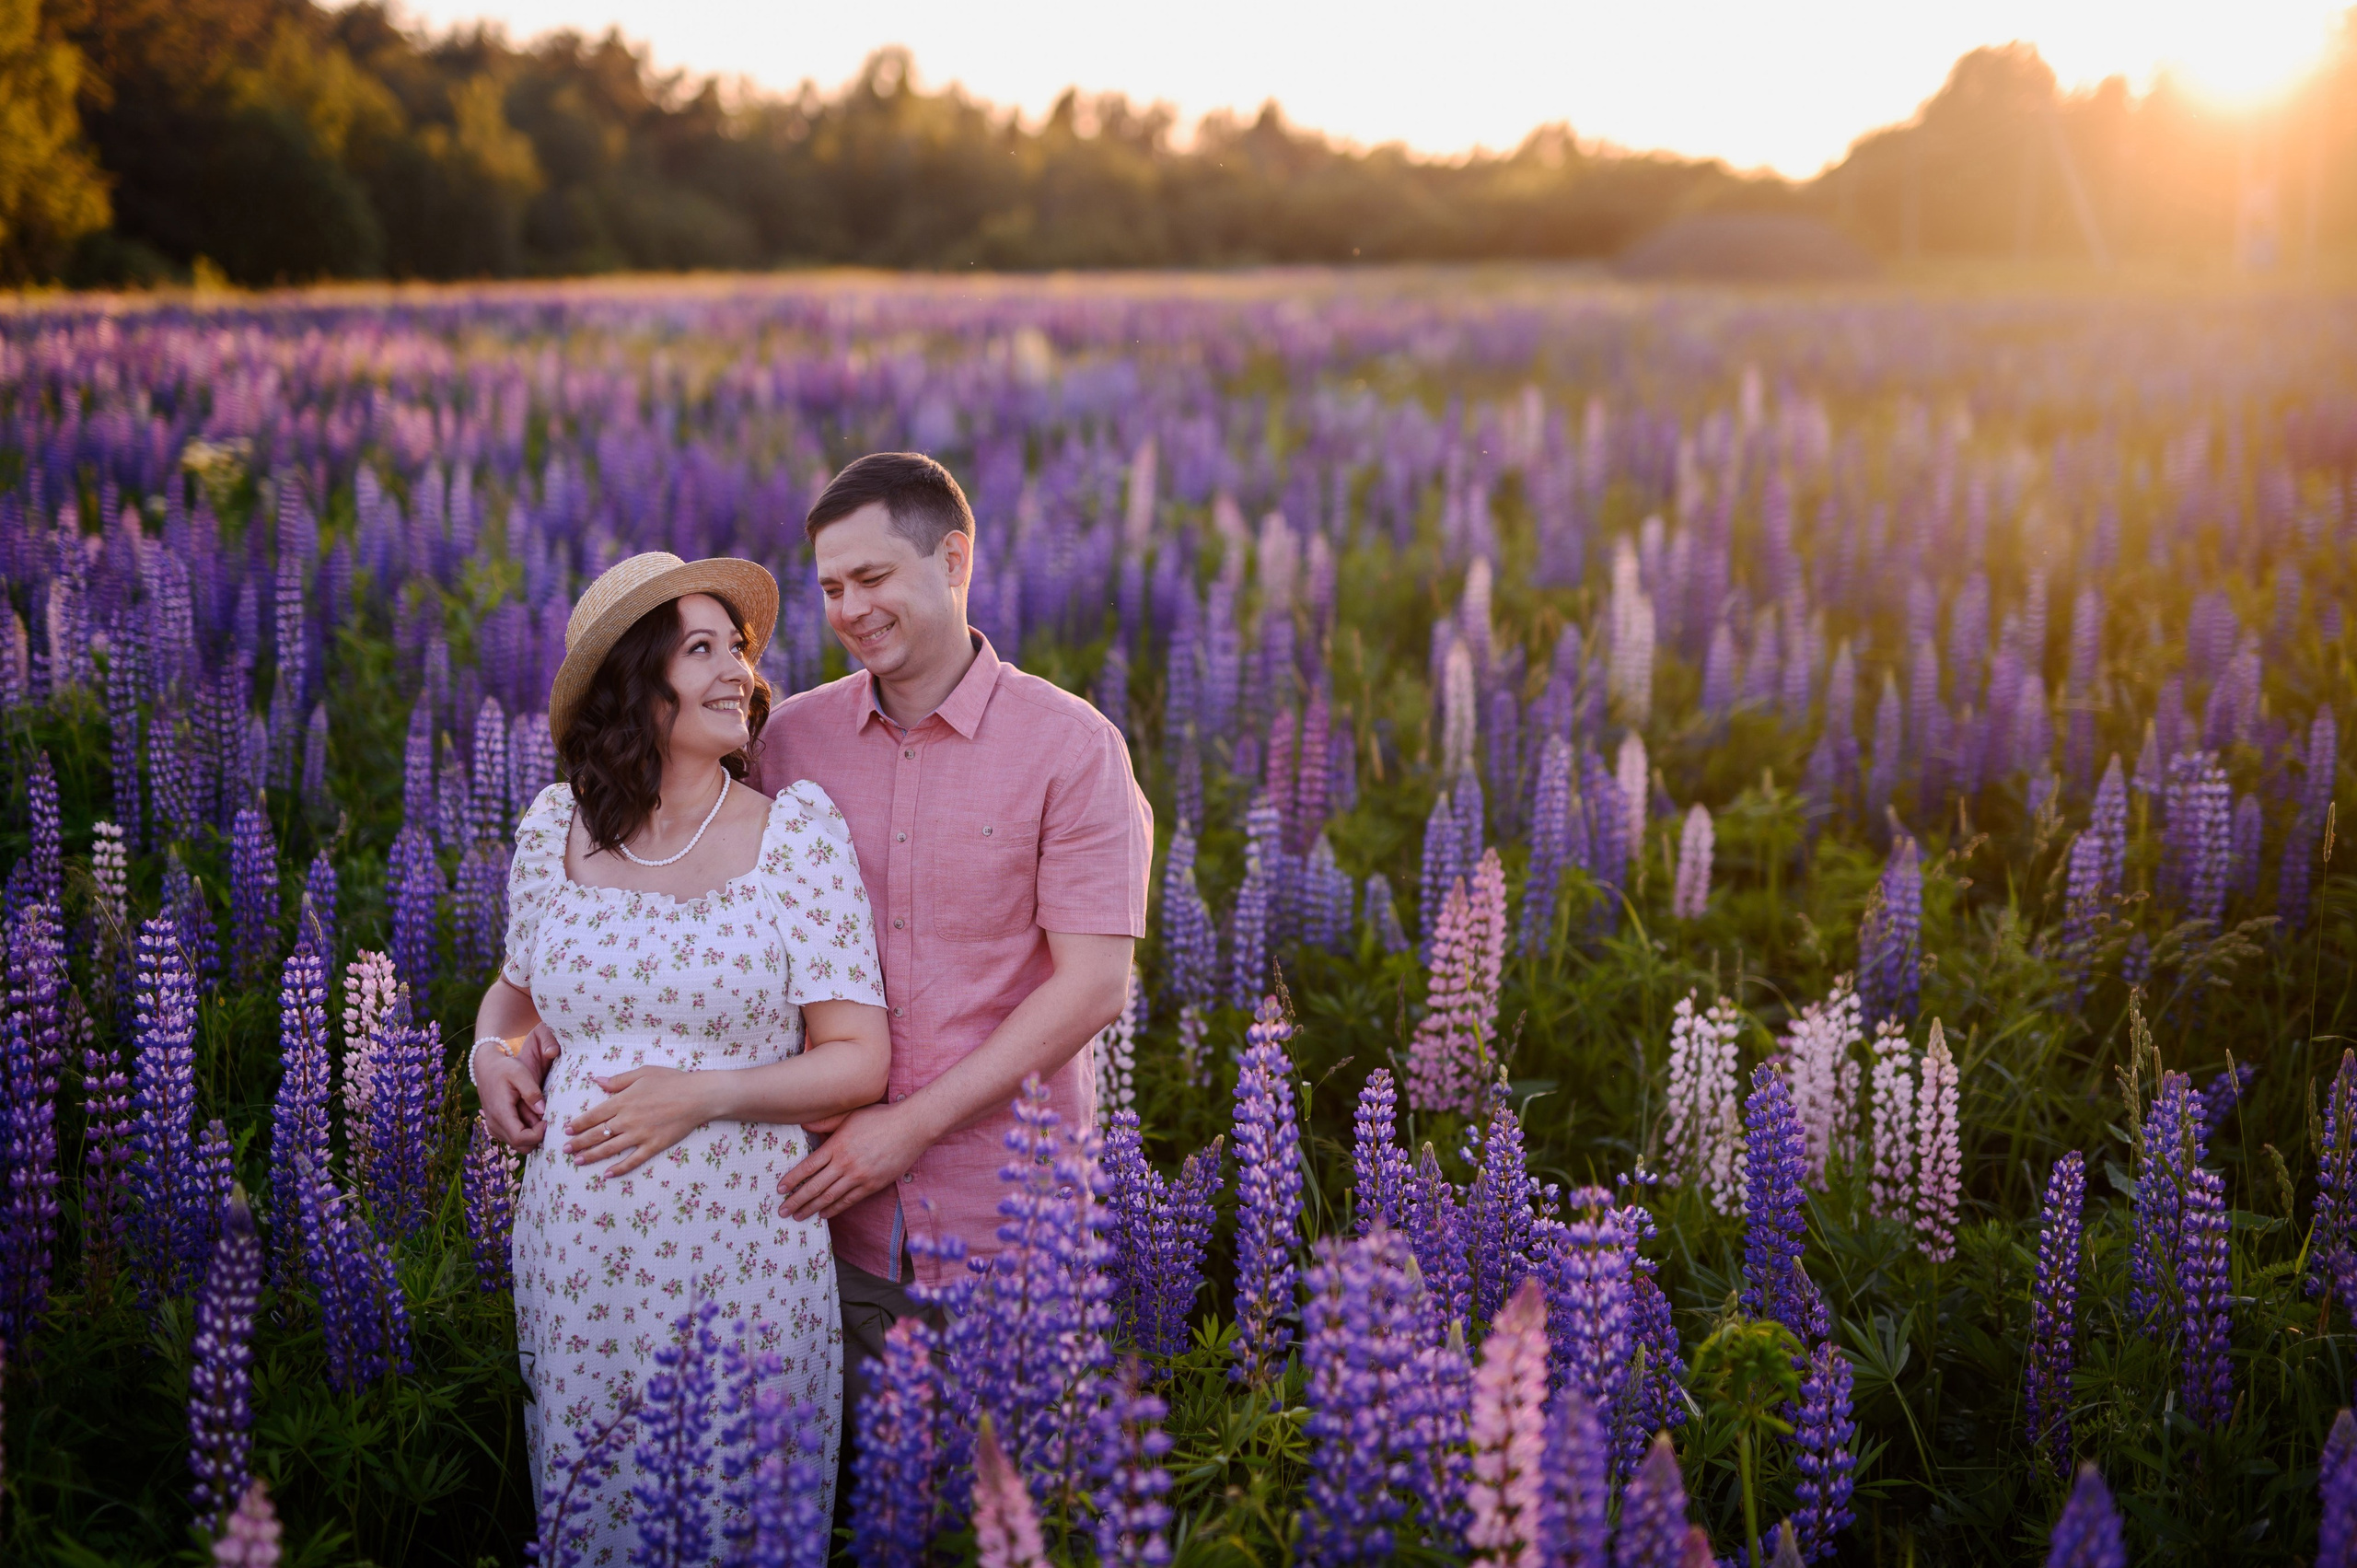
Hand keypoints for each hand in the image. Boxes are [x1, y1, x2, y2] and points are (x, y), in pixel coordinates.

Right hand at [477, 1035, 555, 1151]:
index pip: (520, 1139)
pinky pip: (513, 1138)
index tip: (547, 1121)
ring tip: (538, 1114)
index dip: (537, 1135)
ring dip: (532, 1134)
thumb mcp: (520, 1073)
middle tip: (545, 1119)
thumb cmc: (504, 1068)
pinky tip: (531, 1115)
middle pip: (521, 1146)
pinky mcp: (497, 1126)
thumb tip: (542, 1111)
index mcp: (501, 1113)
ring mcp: (494, 1127)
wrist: (486, 1068)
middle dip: (537, 1136)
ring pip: (518, 1144)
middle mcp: (495, 1124)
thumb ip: (531, 1092)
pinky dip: (525, 1131)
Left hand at [562, 1067, 718, 1177]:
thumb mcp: (643, 1073)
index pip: (593, 1115)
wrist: (698, 1096)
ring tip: (578, 1161)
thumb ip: (618, 1080)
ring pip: (610, 1149)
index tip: (566, 1130)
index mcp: (622, 1101)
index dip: (578, 1124)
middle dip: (579, 1142)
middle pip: (596, 1134)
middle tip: (565, 1149)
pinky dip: (619, 1168)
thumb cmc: (671, 1080)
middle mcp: (627, 1120)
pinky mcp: (654, 1145)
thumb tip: (596, 1081)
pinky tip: (608, 1174)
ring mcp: (640, 1135)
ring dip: (592, 1156)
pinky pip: (633, 1160)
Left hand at [776, 1102, 930, 1221]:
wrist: (911, 1127)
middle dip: (796, 1200)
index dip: (792, 1180)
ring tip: (798, 1216)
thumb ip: (826, 1122)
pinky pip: (849, 1201)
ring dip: (811, 1208)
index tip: (780, 1189)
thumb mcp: (850, 1115)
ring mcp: (860, 1176)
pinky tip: (823, 1214)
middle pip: (815, 1186)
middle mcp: (846, 1163)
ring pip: (830, 1197)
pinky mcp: (873, 1185)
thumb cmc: (880, 1117)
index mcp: (837, 1145)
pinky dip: (834, 1209)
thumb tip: (804, 1124)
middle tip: (782, 1211)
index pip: (808, 1167)